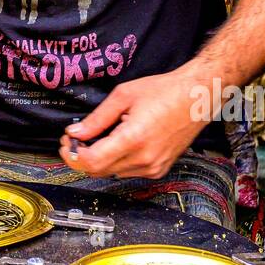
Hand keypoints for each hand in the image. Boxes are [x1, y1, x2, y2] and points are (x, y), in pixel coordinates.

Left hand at [58, 70, 205, 179]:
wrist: (196, 97)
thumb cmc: (165, 91)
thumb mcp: (123, 96)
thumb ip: (97, 119)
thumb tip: (76, 133)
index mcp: (133, 139)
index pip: (92, 162)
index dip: (73, 155)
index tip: (67, 143)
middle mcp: (144, 158)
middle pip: (99, 170)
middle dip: (82, 156)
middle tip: (76, 139)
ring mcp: (153, 167)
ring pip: (112, 172)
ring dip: (99, 159)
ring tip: (98, 137)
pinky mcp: (159, 169)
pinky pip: (128, 171)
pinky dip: (116, 160)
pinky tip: (118, 142)